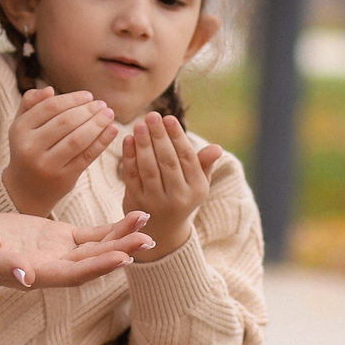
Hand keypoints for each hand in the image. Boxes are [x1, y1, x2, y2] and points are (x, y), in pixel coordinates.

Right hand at [0, 212, 151, 290]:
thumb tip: (24, 277)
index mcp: (35, 274)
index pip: (73, 274)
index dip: (98, 267)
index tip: (122, 258)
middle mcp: (52, 268)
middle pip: (92, 262)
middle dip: (120, 251)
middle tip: (147, 240)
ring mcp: (57, 252)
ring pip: (97, 247)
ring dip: (122, 237)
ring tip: (146, 222)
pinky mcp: (57, 236)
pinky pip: (90, 234)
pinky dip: (112, 228)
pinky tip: (134, 218)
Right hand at [4, 86, 118, 216]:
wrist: (26, 190)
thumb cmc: (28, 149)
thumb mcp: (21, 126)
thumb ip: (31, 104)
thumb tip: (49, 89)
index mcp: (19, 130)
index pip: (51, 107)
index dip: (73, 99)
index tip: (89, 96)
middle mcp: (30, 148)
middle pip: (66, 122)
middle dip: (88, 110)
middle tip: (102, 104)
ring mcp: (47, 165)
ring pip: (78, 139)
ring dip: (98, 124)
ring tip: (109, 114)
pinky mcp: (64, 178)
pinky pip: (87, 156)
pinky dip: (102, 141)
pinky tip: (112, 130)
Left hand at [117, 114, 223, 255]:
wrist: (162, 229)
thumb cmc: (183, 195)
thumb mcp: (198, 182)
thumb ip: (204, 163)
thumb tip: (217, 148)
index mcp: (196, 189)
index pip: (187, 158)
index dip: (177, 137)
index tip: (168, 118)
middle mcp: (178, 198)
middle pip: (167, 161)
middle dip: (158, 136)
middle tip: (151, 116)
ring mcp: (155, 202)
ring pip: (148, 168)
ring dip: (143, 144)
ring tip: (139, 125)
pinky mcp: (136, 203)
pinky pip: (132, 176)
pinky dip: (129, 157)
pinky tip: (128, 140)